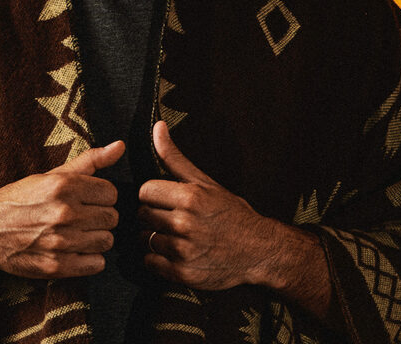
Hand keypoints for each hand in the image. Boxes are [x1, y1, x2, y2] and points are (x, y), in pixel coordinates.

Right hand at [0, 141, 123, 283]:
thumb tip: (120, 146)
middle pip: (112, 217)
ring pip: (107, 241)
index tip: (90, 198)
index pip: (111, 193)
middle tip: (85, 215)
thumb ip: (90, 160)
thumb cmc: (21, 198)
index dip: (102, 195)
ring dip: (97, 237)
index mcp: (64, 186)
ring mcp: (60, 241)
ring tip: (81, 232)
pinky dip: (91, 259)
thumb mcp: (53, 174)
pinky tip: (77, 249)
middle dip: (101, 215)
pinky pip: (96, 264)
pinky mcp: (56, 267)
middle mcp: (64, 213)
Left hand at [138, 121, 278, 290]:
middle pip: (142, 214)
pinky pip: (150, 262)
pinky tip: (174, 251)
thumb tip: (157, 126)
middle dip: (153, 214)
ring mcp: (183, 251)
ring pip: (144, 238)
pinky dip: (157, 258)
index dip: (153, 194)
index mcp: (189, 197)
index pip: (145, 191)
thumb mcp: (204, 180)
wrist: (257, 249)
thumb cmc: (228, 211)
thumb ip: (174, 156)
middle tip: (171, 216)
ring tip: (174, 234)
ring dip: (154, 236)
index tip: (165, 198)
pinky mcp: (183, 273)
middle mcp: (184, 224)